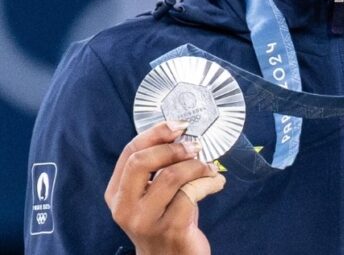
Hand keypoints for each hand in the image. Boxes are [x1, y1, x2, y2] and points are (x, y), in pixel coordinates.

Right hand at [105, 121, 225, 254]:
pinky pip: (191, 193)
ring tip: (211, 169)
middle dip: (174, 148)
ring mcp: (145, 220)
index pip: (130, 153)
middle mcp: (124, 208)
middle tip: (196, 147)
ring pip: (171, 176)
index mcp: (116, 193)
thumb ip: (157, 168)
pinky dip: (209, 182)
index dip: (156, 133)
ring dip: (198, 166)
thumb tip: (180, 133)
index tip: (179, 125)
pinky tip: (217, 183)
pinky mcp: (169, 229)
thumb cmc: (166, 221)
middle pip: (142, 161)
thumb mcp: (153, 194)